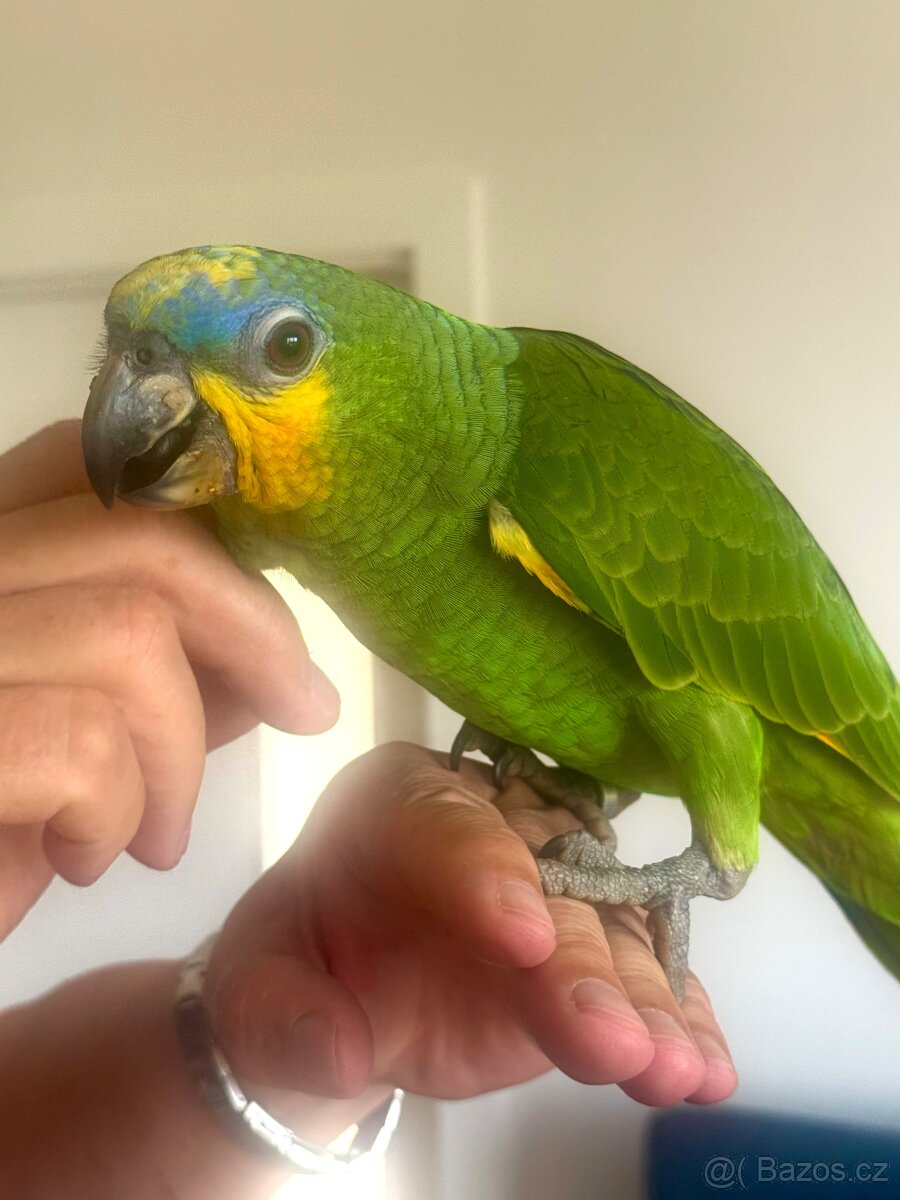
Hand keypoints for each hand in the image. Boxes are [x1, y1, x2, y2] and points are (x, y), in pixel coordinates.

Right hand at [0, 423, 337, 935]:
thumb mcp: (76, 732)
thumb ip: (162, 674)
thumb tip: (269, 655)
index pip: (91, 462)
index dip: (209, 527)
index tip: (274, 607)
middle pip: (137, 533)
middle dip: (254, 627)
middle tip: (303, 708)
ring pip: (129, 635)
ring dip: (179, 754)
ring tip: (154, 832)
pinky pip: (82, 746)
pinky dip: (115, 815)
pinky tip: (84, 860)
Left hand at [207, 743, 736, 1109]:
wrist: (342, 994)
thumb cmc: (297, 962)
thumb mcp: (256, 989)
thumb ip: (282, 1018)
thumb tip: (341, 1052)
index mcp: (399, 804)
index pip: (443, 821)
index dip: (485, 870)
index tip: (522, 934)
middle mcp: (493, 833)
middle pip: (547, 886)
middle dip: (581, 964)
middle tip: (610, 1035)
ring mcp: (551, 894)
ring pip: (609, 937)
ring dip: (646, 1005)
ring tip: (674, 1070)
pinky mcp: (589, 956)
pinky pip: (639, 981)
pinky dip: (675, 1023)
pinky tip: (705, 1069)